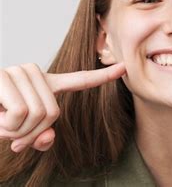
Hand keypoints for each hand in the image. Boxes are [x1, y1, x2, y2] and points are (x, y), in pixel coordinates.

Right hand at [0, 62, 125, 152]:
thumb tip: (48, 138)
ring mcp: (19, 72)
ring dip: (13, 131)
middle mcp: (35, 74)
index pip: (78, 80)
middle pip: (52, 113)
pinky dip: (4, 126)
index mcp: (44, 85)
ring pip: (36, 115)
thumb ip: (37, 136)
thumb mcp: (17, 132)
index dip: (102, 77)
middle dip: (29, 132)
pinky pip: (19, 114)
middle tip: (10, 132)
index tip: (125, 68)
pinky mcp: (3, 78)